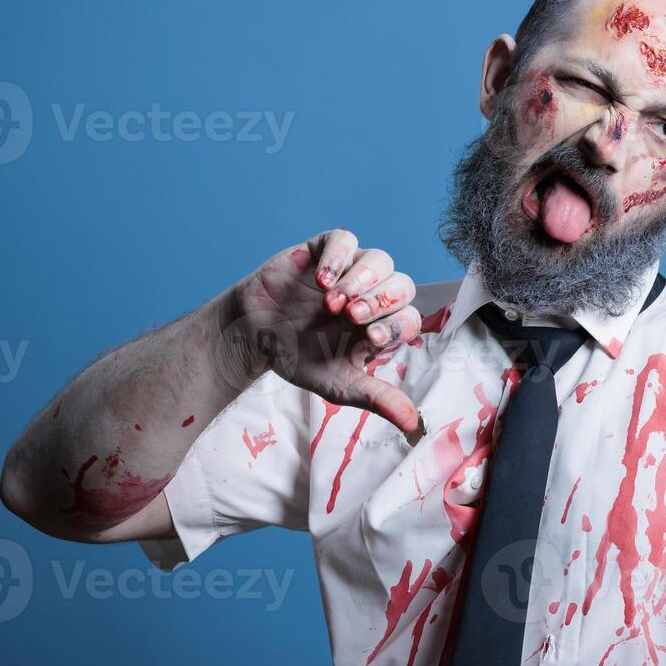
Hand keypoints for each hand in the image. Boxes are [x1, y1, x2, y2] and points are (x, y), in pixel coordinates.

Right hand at [226, 229, 421, 434]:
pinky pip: (344, 239)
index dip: (395, 327)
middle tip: (352, 317)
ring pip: (380, 260)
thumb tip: (413, 425)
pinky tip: (321, 278)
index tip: (369, 341)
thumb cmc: (299, 359)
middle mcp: (372, 294)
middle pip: (402, 285)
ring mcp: (350, 270)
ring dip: (361, 280)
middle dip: (381, 301)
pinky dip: (338, 256)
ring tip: (333, 301)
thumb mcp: (339, 385)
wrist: (253, 337)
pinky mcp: (324, 250)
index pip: (408, 318)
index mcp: (381, 325)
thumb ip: (376, 398)